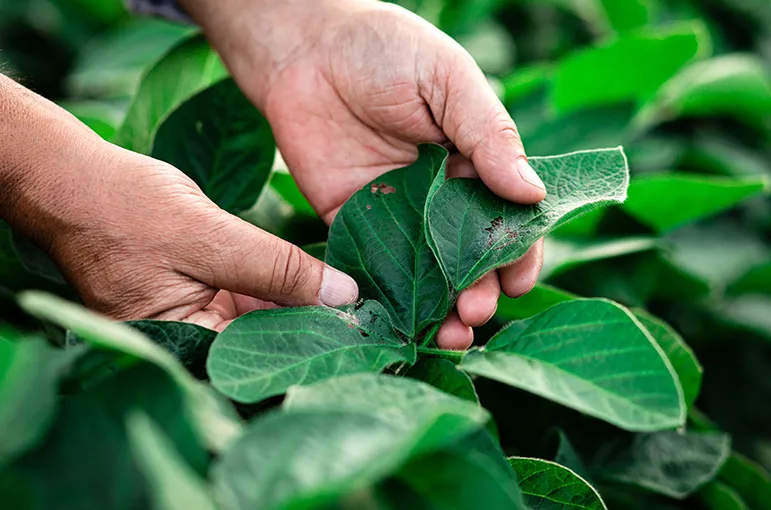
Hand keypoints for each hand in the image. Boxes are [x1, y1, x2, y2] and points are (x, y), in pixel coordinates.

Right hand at [0, 73, 358, 330]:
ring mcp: (193, 322)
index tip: (360, 336)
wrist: (76, 179)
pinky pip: (247, 302)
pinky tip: (321, 284)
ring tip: (355, 303)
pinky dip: (280, 290)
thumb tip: (344, 295)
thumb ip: (276, 269)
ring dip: (303, 310)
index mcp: (176, 348)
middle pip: (263, 348)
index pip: (257, 364)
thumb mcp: (208, 236)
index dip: (310, 351)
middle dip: (313, 330)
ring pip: (261, 324)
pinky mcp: (199, 297)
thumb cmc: (125, 208)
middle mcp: (186, 344)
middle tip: (369, 320)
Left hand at [187, 0, 546, 348]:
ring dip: (440, 307)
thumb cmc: (386, 51)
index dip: (517, 251)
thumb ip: (489, 135)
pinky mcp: (351, 223)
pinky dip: (385, 299)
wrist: (305, 48)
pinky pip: (372, 267)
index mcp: (474, 163)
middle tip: (477, 310)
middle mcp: (440, 197)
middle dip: (479, 288)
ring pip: (425, 273)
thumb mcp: (449, 81)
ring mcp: (397, 215)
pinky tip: (396, 322)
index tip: (518, 280)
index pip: (506, 217)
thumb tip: (532, 193)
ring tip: (449, 333)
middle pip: (468, 255)